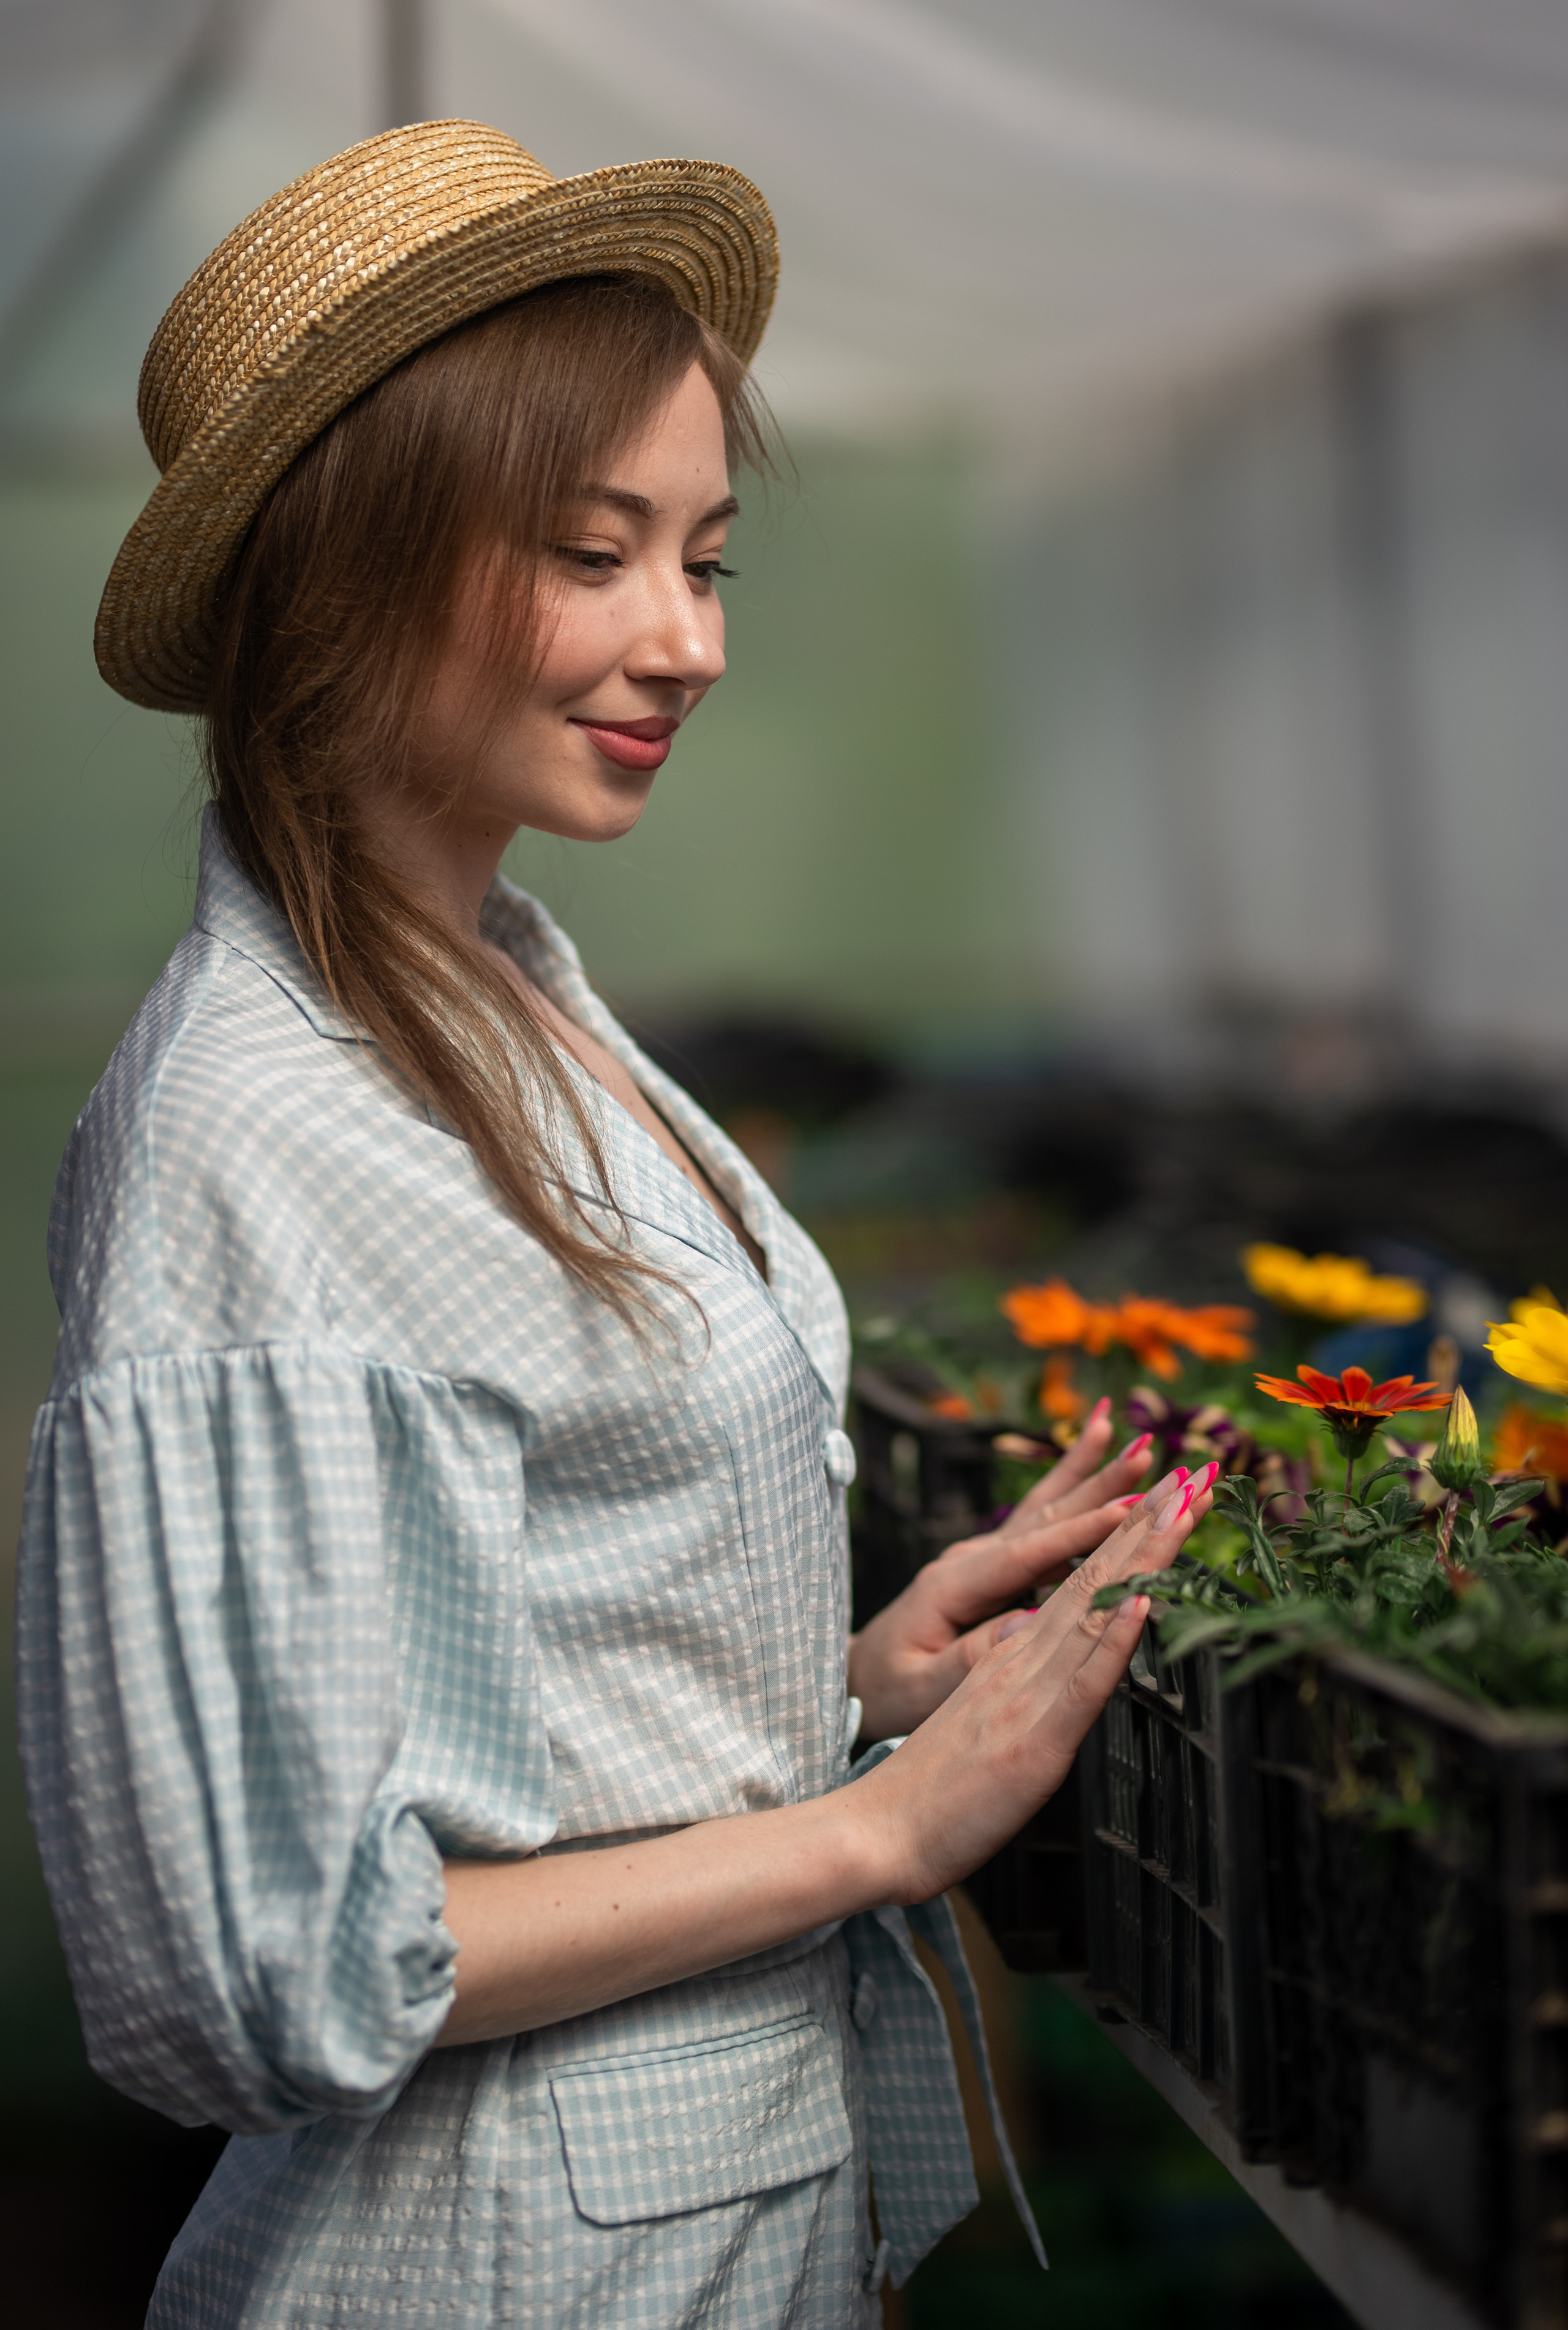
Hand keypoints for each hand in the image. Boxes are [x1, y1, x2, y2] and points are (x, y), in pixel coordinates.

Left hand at [847, 1402, 1161, 1740]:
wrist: (863, 1676)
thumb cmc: (891, 1688)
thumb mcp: (919, 1687)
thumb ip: (965, 1658)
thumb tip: (1021, 1627)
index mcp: (955, 1584)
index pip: (1028, 1553)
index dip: (1081, 1531)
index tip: (1129, 1510)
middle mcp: (972, 1558)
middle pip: (1046, 1517)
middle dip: (1102, 1486)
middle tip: (1151, 1456)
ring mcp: (985, 1555)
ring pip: (1048, 1508)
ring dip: (1093, 1472)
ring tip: (1135, 1438)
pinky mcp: (996, 1562)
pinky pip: (1043, 1518)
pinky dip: (1074, 1481)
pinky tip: (1098, 1445)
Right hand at [854, 1470, 1212, 1903]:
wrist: (876, 1830)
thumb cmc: (930, 1791)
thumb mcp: (981, 1722)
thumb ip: (1010, 1682)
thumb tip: (1031, 1641)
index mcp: (1010, 1655)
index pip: (1077, 1581)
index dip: (1123, 1536)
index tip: (1164, 1494)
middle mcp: (1021, 1658)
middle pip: (1092, 1576)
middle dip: (1145, 1521)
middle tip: (1191, 1469)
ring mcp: (1028, 1694)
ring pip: (1093, 1609)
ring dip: (1143, 1555)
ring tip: (1181, 1505)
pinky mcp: (1036, 1741)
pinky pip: (1083, 1682)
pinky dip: (1116, 1638)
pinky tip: (1145, 1601)